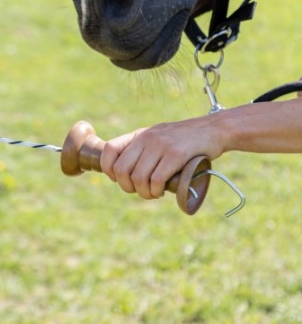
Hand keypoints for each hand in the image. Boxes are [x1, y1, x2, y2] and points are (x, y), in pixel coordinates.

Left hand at [99, 116, 224, 199]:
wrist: (214, 130)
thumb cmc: (184, 140)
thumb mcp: (158, 138)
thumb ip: (141, 150)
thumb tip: (121, 173)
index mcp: (139, 135)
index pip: (109, 149)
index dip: (109, 169)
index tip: (119, 179)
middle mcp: (147, 138)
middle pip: (122, 169)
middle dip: (128, 187)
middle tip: (141, 191)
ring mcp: (161, 145)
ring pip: (138, 178)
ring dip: (144, 193)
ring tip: (154, 193)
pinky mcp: (177, 154)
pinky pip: (156, 179)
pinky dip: (156, 190)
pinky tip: (162, 190)